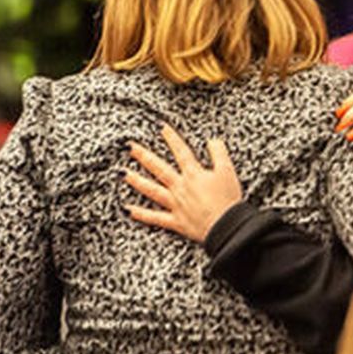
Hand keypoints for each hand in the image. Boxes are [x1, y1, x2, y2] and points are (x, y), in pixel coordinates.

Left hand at [123, 125, 242, 242]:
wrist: (225, 226)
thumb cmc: (228, 200)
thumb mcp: (228, 171)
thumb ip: (219, 153)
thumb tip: (212, 141)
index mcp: (194, 174)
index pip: (180, 152)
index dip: (171, 138)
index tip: (161, 127)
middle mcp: (180, 187)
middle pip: (159, 168)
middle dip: (144, 156)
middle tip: (131, 147)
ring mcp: (175, 204)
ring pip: (152, 190)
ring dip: (137, 181)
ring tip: (124, 173)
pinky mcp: (175, 221)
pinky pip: (155, 217)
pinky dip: (141, 214)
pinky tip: (128, 209)